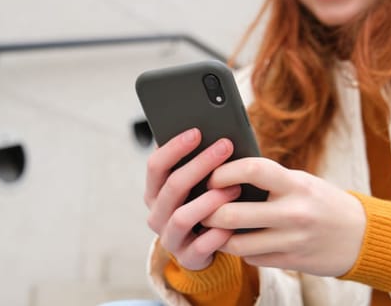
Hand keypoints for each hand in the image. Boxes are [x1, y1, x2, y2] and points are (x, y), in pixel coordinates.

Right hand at [144, 128, 242, 269]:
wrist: (204, 249)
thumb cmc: (203, 205)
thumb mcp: (196, 185)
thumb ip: (199, 164)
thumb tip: (218, 133)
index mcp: (155, 192)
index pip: (155, 166)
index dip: (174, 147)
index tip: (197, 131)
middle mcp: (157, 214)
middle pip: (172, 186)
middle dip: (200, 164)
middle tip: (225, 147)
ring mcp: (170, 237)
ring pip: (182, 216)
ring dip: (210, 200)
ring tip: (236, 187)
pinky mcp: (187, 258)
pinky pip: (200, 246)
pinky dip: (217, 233)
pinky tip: (234, 223)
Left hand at [201, 157, 366, 276]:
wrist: (361, 236)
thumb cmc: (322, 202)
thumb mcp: (301, 182)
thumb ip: (270, 179)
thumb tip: (225, 169)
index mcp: (295, 185)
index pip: (252, 170)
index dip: (224, 171)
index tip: (212, 175)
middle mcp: (294, 213)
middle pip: (233, 214)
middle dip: (209, 211)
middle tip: (202, 206)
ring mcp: (292, 240)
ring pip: (237, 244)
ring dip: (219, 236)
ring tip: (214, 226)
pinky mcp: (290, 262)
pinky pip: (252, 258)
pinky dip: (241, 250)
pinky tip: (240, 240)